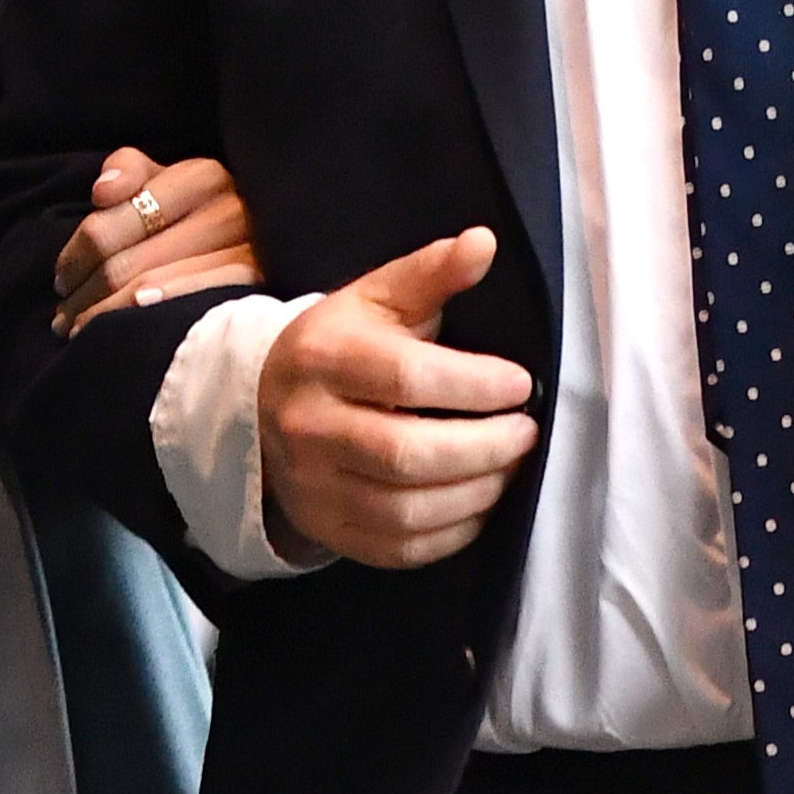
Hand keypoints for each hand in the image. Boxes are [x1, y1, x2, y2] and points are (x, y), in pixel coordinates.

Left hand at [53, 149, 259, 335]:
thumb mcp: (170, 178)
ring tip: (78, 330)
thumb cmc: (204, 212)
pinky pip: (185, 310)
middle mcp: (228, 210)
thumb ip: (131, 170)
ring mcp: (247, 253)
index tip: (61, 278)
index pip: (111, 223)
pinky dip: (148, 321)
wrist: (275, 240)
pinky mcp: (255, 289)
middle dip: (84, 294)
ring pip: (146, 290)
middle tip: (62, 317)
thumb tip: (102, 193)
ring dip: (103, 315)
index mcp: (202, 177)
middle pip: (124, 263)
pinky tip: (122, 332)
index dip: (75, 255)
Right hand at [258, 227, 536, 568]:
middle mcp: (309, 425)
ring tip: (510, 467)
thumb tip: (485, 242)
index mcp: (323, 357)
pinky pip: (397, 550)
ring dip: (475, 494)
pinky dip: (451, 534)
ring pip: (404, 511)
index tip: (520, 384)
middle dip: (483, 448)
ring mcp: (312, 485)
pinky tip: (479, 504)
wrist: (267, 406)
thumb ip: (432, 273)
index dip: (473, 383)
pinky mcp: (327, 528)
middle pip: (405, 454)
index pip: (405, 377)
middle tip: (526, 433)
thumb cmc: (344, 344)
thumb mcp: (377, 297)